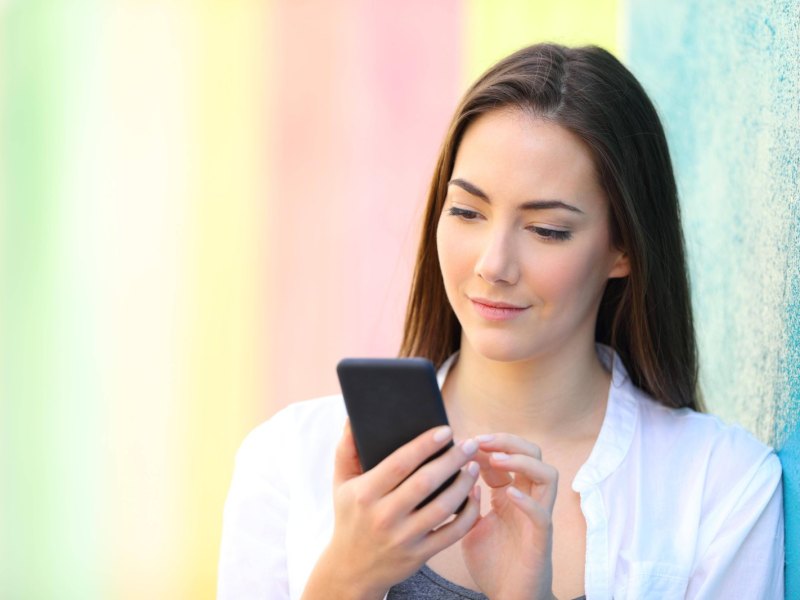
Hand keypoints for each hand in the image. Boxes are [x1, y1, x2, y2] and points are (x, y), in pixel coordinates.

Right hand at [302, 421, 481, 599]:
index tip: (446, 430)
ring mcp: (403, 538)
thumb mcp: (342, 483)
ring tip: (473, 465)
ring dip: (464, 484)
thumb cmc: (350, 517)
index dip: (425, 445)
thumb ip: (347, 449)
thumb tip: (354, 416)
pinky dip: (468, 513)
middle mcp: (384, 516)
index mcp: (365, 494)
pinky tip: (474, 495)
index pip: (400, 463)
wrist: (351, 570)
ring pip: (443, 507)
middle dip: (452, 459)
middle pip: (426, 482)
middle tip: (469, 443)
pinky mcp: (419, 555)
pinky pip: (452, 532)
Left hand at [462, 433, 557, 599]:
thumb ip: (465, 502)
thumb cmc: (492, 563)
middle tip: (480, 441)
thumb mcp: (470, 525)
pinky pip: (542, 515)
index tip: (464, 441)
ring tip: (495, 459)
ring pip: (548, 475)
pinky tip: (508, 493)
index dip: (487, 445)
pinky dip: (528, 501)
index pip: (507, 456)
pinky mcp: (540, 540)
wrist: (507, 599)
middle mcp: (527, 500)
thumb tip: (449, 475)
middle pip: (533, 454)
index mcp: (510, 495)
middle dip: (507, 442)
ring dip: (521, 462)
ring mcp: (537, 517)